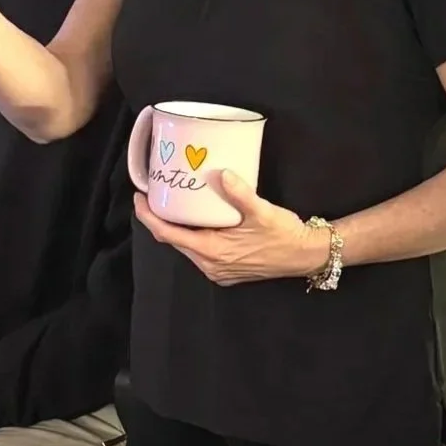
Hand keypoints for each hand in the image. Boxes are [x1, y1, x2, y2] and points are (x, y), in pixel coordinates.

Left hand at [133, 171, 327, 286]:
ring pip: (187, 248)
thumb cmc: (284, 234)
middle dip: (160, 220)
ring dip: (177, 228)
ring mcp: (218, 271)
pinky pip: (200, 253)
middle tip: (153, 196)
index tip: (140, 198)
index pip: (168, 235)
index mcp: (212, 251)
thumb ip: (240, 193)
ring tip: (172, 204)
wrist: (305, 255)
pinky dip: (193, 237)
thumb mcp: (261, 211)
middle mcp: (210, 265)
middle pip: (174, 241)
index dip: (149, 217)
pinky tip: (196, 220)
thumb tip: (222, 174)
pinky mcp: (227, 271)